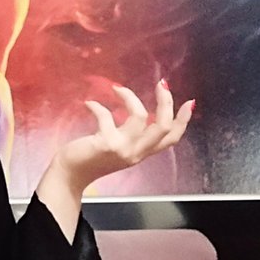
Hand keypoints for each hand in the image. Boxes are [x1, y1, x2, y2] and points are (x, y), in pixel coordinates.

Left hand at [56, 79, 194, 193]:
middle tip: (161, 84)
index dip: (183, 120)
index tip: (190, 102)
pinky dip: (97, 106)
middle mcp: (137, 153)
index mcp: (142, 153)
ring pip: (141, 117)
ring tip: (117, 89)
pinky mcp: (106, 145)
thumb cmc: (91, 158)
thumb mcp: (118, 148)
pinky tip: (89, 104)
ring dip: (130, 97)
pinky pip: (107, 116)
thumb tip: (141, 112)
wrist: (69, 176)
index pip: (172, 139)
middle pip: (164, 126)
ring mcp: (123, 150)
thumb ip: (131, 135)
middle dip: (166, 102)